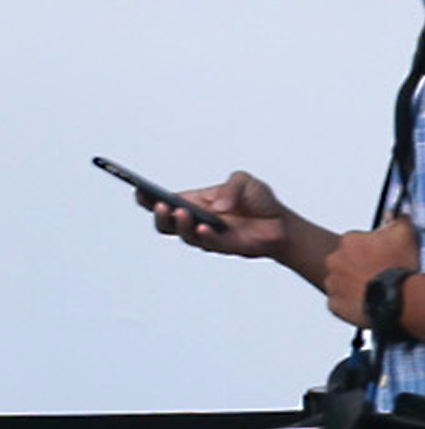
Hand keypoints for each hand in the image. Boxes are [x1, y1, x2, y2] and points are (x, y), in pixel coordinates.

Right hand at [158, 170, 296, 261]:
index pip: (162, 201)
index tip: (139, 189)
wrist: (281, 222)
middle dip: (159, 215)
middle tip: (161, 205)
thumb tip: (218, 205)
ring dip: (181, 224)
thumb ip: (231, 187)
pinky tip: (205, 228)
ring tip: (182, 212)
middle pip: (165, 224)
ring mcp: (206, 236)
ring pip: (184, 235)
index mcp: (192, 202)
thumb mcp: (244, 181)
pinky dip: (205, 235)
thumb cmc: (257, 200)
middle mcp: (194, 221)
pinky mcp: (222, 246)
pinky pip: (208, 243)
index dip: (147, 198)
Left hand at [318, 219, 416, 330]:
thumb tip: (396, 214)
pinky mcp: (334, 304)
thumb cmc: (400, 266)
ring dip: (353, 283)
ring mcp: (332, 283)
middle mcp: (334, 260)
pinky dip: (351, 301)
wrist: (400, 298)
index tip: (382, 256)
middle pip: (345, 261)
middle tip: (378, 272)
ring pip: (341, 281)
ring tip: (374, 289)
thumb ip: (399, 219)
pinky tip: (368, 300)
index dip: (371, 248)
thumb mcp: (406, 233)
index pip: (355, 241)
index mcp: (348, 241)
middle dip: (358, 265)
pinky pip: (340, 301)